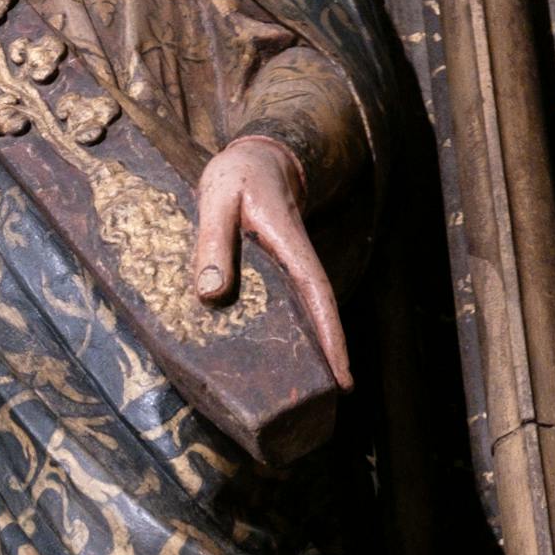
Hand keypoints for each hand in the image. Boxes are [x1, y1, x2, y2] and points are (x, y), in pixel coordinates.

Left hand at [190, 134, 351, 388]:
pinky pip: (285, 303)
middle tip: (337, 396)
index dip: (332, 338)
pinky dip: (287, 328)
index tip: (344, 376)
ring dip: (310, 345)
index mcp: (290, 245)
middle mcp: (296, 261)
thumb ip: (212, 241)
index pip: (318, 296)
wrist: (255, 158)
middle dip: (329, 353)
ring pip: (304, 311)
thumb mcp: (218, 200)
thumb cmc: (236, 176)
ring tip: (310, 388)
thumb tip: (211, 296)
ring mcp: (288, 266)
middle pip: (319, 312)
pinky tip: (273, 353)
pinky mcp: (274, 268)